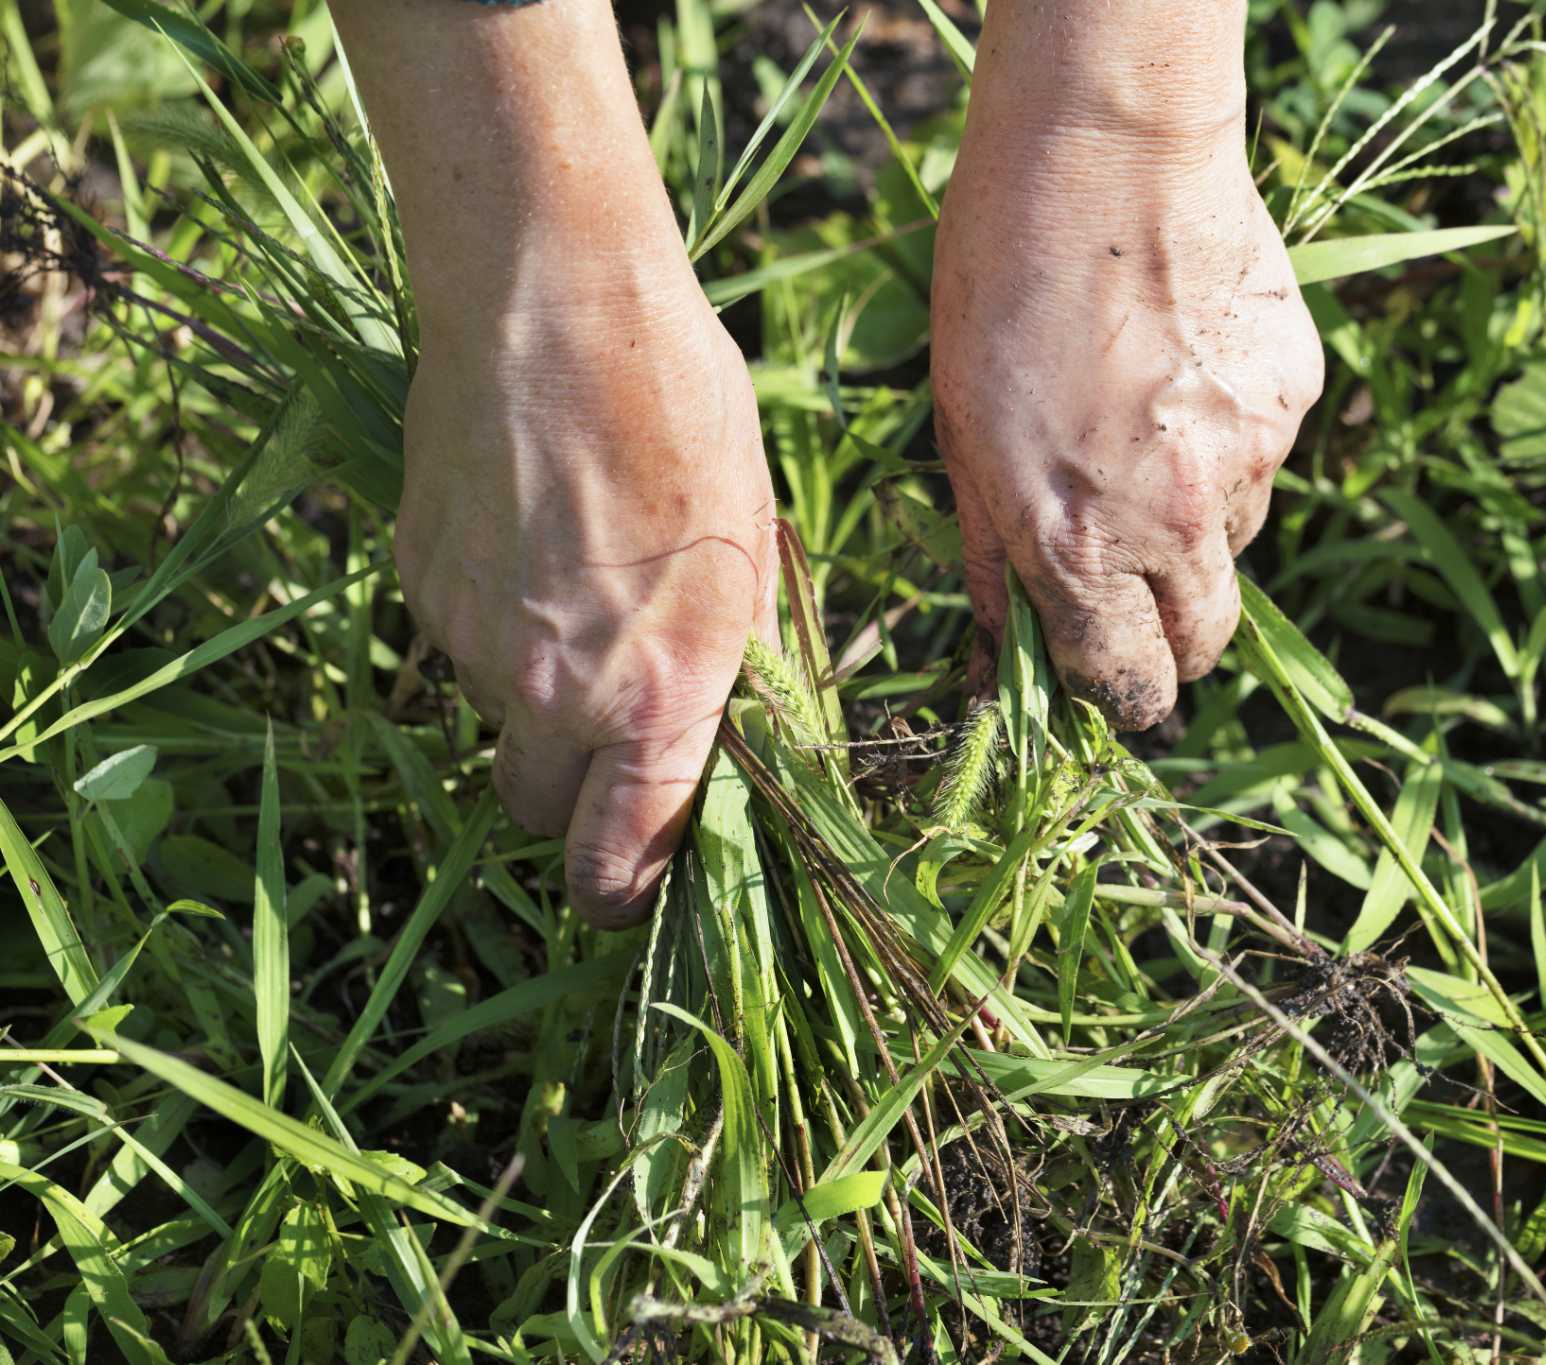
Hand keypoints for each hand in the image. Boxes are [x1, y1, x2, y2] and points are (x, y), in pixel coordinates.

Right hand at [396, 263, 774, 927]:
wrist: (553, 302)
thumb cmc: (685, 413)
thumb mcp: (750, 549)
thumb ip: (732, 667)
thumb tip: (727, 742)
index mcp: (659, 695)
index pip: (619, 866)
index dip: (627, 892)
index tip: (635, 881)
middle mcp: (555, 691)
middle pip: (539, 813)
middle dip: (573, 798)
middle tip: (613, 729)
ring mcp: (472, 641)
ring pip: (497, 720)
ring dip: (534, 695)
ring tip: (579, 587)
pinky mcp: (418, 584)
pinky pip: (456, 644)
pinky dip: (490, 623)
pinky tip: (528, 539)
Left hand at [930, 105, 1322, 729]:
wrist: (1107, 152)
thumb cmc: (1001, 284)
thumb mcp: (960, 432)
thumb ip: (992, 555)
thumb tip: (998, 650)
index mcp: (1079, 545)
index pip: (1127, 683)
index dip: (1120, 696)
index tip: (1112, 685)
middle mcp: (1177, 521)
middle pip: (1203, 642)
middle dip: (1172, 641)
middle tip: (1136, 592)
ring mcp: (1250, 458)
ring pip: (1235, 541)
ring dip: (1196, 526)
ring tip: (1143, 431)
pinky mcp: (1294, 397)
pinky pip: (1264, 455)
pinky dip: (1229, 441)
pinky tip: (1182, 370)